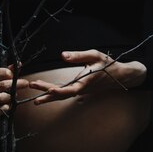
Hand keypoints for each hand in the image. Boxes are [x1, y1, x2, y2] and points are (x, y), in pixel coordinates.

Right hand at [0, 64, 28, 117]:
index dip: (10, 73)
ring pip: (1, 97)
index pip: (0, 72)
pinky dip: (5, 108)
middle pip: (2, 85)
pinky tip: (9, 105)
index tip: (14, 75)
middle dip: (16, 84)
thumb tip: (19, 64)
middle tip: (25, 83)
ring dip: (10, 96)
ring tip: (14, 95)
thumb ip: (9, 71)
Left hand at [29, 49, 146, 104]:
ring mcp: (81, 91)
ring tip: (35, 95)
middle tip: (33, 86)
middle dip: (46, 92)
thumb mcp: (95, 55)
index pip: (70, 89)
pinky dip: (54, 93)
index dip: (59, 91)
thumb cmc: (108, 64)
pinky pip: (65, 94)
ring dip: (48, 95)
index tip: (48, 90)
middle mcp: (82, 89)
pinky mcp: (80, 90)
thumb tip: (62, 55)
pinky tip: (45, 91)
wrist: (119, 76)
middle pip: (62, 94)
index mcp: (86, 81)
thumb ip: (78, 56)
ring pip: (63, 95)